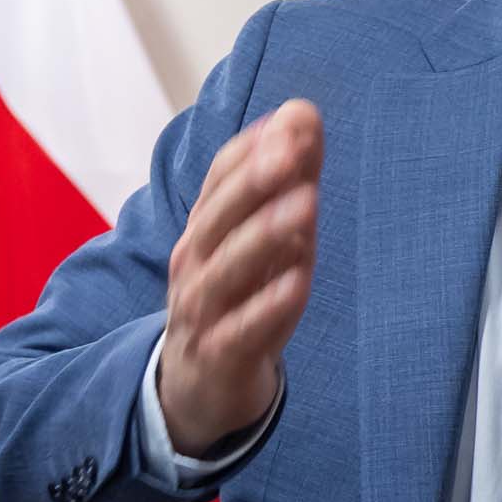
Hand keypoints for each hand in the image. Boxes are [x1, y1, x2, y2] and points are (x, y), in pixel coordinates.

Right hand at [159, 100, 320, 455]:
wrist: (199, 388)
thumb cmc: (236, 298)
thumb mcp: (260, 238)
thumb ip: (284, 181)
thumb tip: (303, 114)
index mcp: (205, 229)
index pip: (221, 179)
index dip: (254, 148)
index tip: (294, 118)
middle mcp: (195, 263)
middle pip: (220, 218)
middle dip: (256, 181)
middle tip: (294, 149)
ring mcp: (202, 311)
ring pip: (228, 270)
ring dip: (266, 234)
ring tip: (306, 203)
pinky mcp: (220, 355)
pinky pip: (243, 329)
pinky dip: (268, 306)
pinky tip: (299, 282)